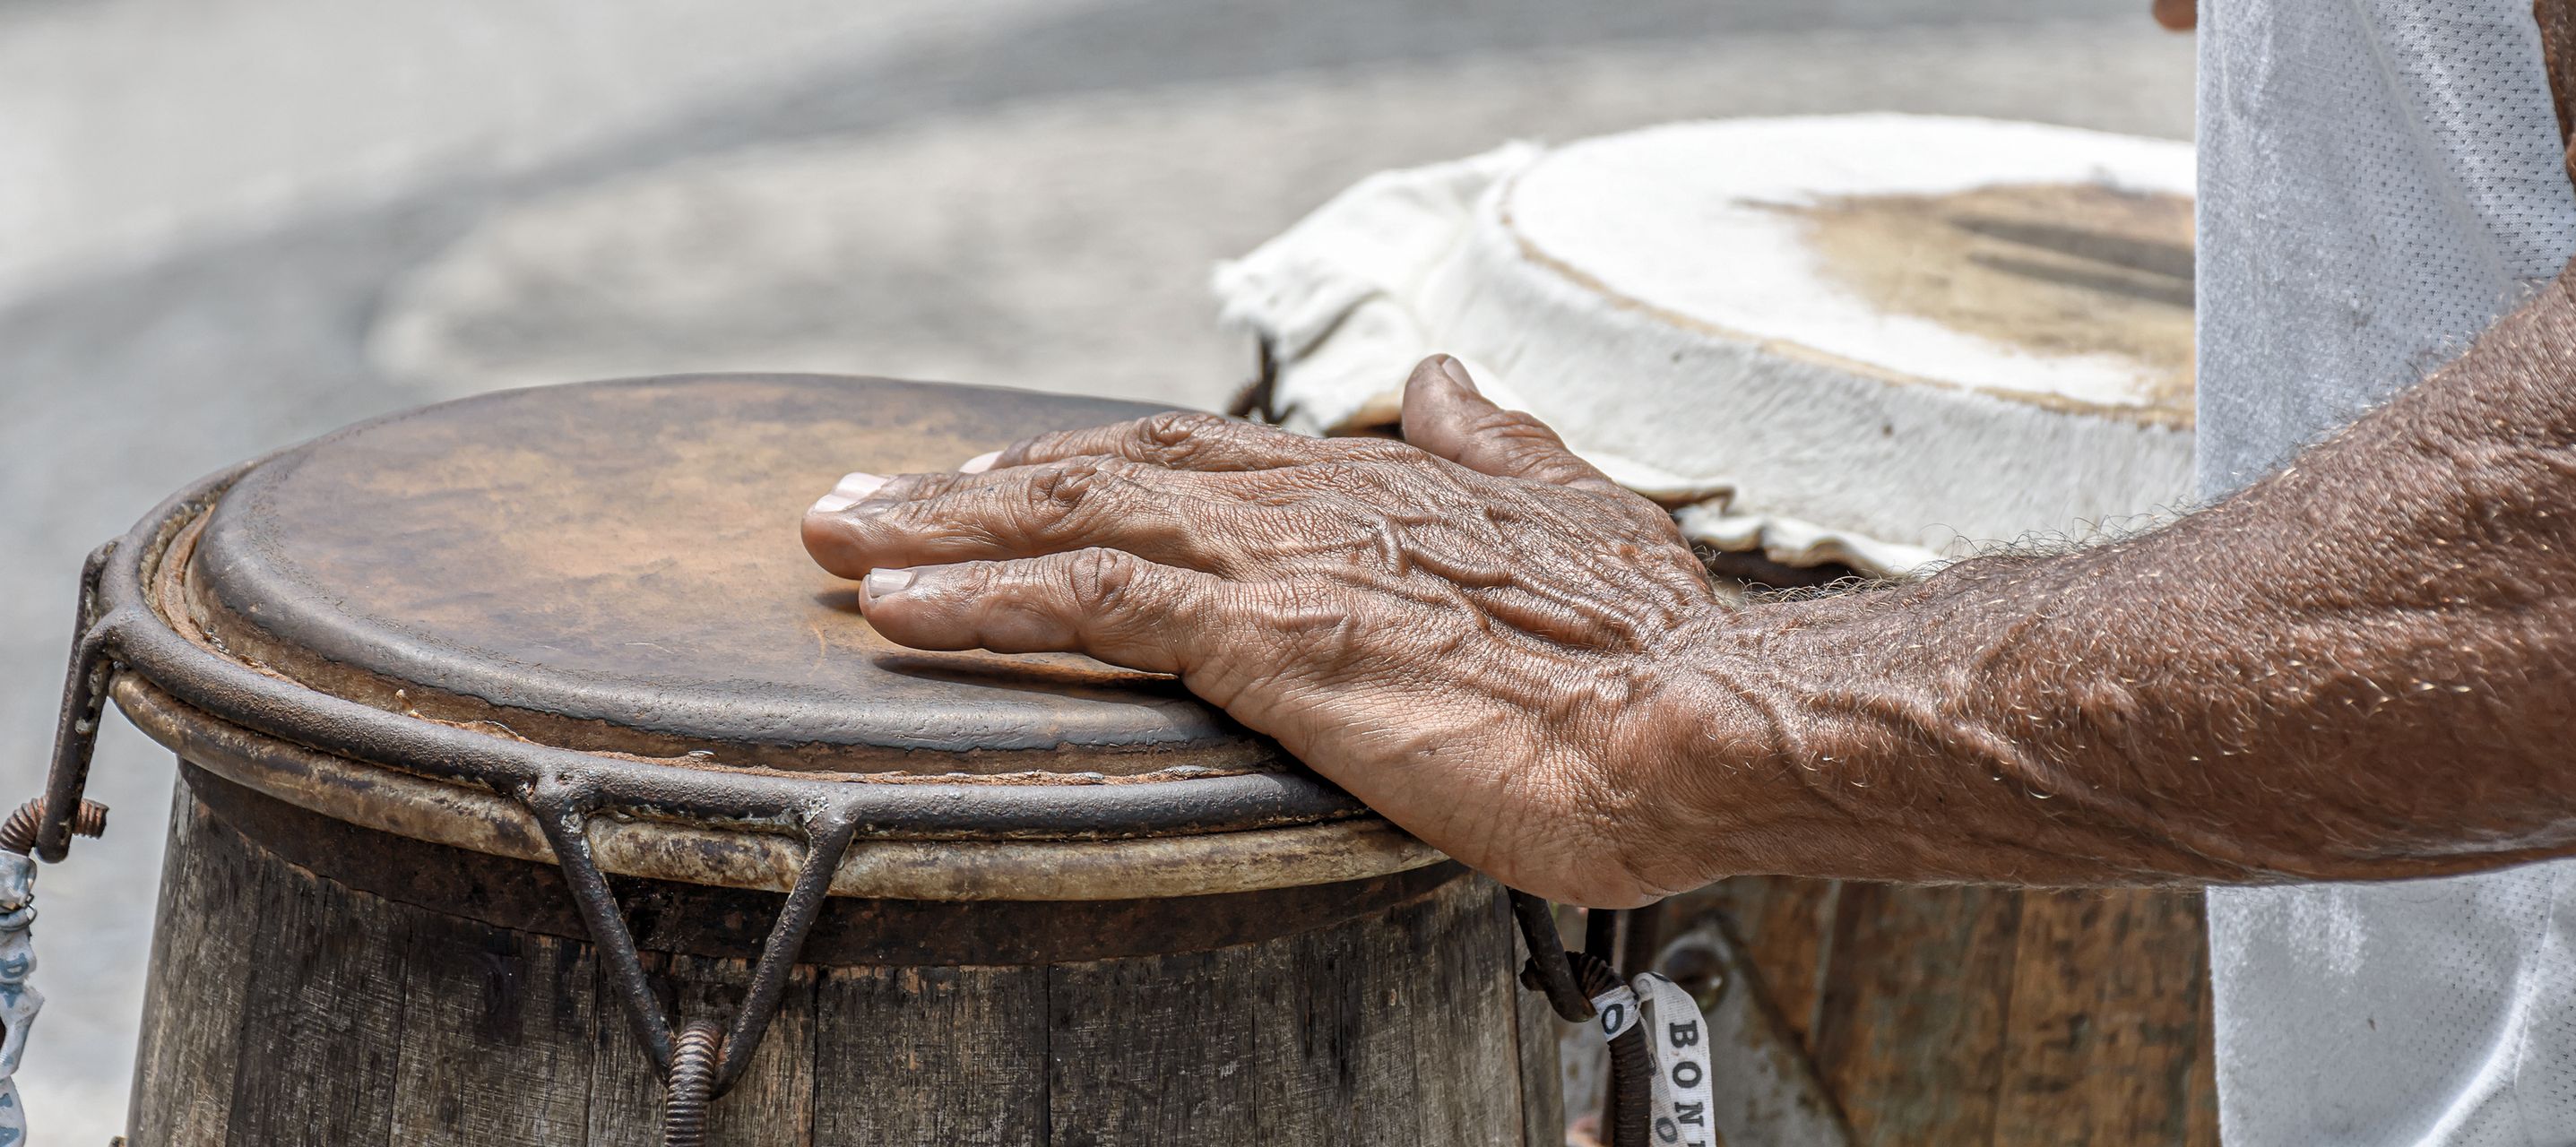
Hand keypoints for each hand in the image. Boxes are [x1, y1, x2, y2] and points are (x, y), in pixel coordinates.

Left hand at [802, 355, 1724, 904]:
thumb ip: (1496, 443)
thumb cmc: (1651, 649)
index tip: (993, 481)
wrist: (1703, 717)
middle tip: (855, 500)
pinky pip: (1094, 605)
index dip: (1076, 465)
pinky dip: (979, 600)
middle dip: (970, 483)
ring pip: (1074, 518)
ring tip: (833, 541)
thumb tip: (1447, 379)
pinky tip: (895, 608)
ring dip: (938, 527)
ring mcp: (1286, 563)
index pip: (1187, 455)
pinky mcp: (1273, 638)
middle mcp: (1312, 502)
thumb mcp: (1573, 514)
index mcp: (1374, 481)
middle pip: (1102, 468)